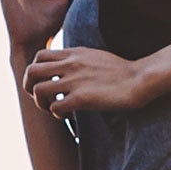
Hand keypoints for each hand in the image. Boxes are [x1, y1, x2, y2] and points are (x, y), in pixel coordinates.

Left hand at [24, 47, 153, 114]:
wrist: (140, 79)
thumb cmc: (123, 71)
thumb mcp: (96, 56)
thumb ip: (79, 59)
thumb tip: (70, 67)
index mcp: (73, 53)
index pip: (39, 56)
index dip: (36, 71)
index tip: (46, 82)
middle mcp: (70, 65)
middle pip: (31, 72)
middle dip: (29, 87)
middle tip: (41, 98)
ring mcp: (75, 81)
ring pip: (38, 90)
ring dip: (41, 104)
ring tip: (53, 109)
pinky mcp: (82, 98)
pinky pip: (55, 107)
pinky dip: (57, 114)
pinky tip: (68, 115)